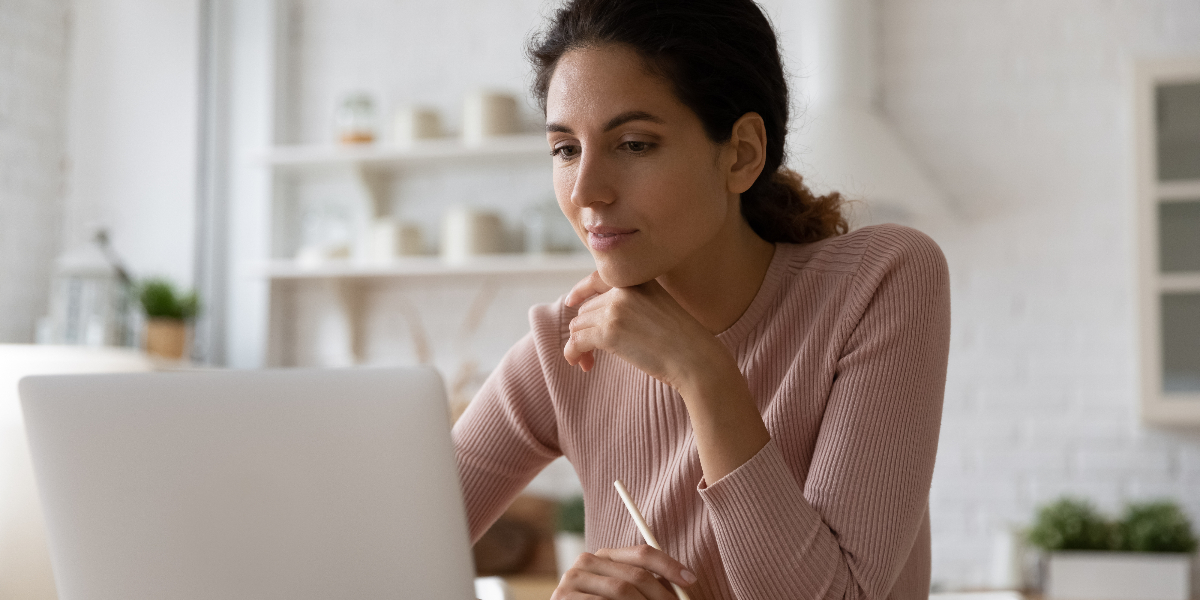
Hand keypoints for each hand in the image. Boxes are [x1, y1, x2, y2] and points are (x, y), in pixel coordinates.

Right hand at [552, 545, 696, 599]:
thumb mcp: (627, 594)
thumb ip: (649, 587)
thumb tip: (686, 584)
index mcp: (605, 555)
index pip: (643, 553)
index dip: (669, 565)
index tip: (691, 580)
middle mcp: (587, 561)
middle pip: (636, 575)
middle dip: (662, 595)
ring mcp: (572, 579)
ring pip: (622, 591)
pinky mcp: (563, 598)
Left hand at [563, 272, 729, 390]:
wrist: (696, 359)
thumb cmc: (683, 342)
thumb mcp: (660, 309)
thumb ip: (634, 305)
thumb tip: (596, 317)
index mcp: (638, 281)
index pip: (597, 278)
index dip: (581, 291)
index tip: (571, 301)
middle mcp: (624, 290)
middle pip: (586, 310)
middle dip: (585, 332)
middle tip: (591, 355)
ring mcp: (615, 309)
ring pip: (578, 326)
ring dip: (579, 346)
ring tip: (588, 363)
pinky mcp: (609, 332)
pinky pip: (576, 342)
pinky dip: (574, 354)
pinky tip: (583, 365)